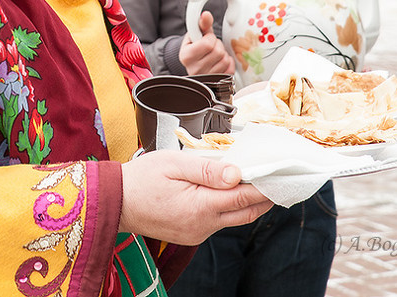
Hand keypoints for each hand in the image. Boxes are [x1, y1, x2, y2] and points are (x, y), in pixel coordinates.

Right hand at [119, 150, 273, 244]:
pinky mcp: (191, 234)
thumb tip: (237, 173)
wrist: (116, 202)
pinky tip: (228, 190)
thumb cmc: (141, 179)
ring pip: (234, 219)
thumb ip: (207, 168)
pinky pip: (219, 221)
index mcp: (200, 207)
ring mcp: (197, 233)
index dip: (265, 185)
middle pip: (246, 212)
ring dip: (247, 201)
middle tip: (276, 177)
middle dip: (264, 196)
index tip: (280, 172)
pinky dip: (229, 206)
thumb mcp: (174, 163)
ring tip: (256, 179)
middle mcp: (202, 225)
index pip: (244, 197)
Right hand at [179, 10, 234, 74]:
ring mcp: (206, 79)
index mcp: (186, 56)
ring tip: (215, 54)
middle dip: (217, 45)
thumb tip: (206, 15)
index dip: (210, 38)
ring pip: (225, 60)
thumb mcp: (196, 34)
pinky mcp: (217, 83)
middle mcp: (194, 70)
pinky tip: (219, 62)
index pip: (207, 44)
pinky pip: (230, 69)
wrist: (195, 63)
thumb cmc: (195, 47)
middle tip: (211, 47)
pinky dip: (228, 63)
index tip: (206, 39)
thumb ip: (202, 24)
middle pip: (218, 51)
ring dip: (223, 54)